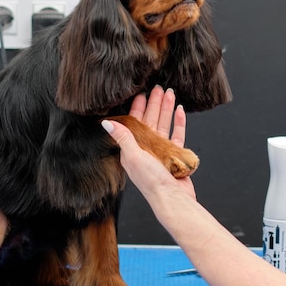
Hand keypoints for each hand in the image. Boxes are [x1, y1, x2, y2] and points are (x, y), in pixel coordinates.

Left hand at [102, 86, 196, 203]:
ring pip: (164, 124)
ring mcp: (161, 151)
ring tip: (170, 93)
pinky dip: (178, 122)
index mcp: (133, 149)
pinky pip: (177, 135)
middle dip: (154, 103)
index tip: (141, 92)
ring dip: (166, 109)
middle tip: (159, 87)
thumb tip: (106, 123)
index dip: (138, 107)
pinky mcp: (175, 155)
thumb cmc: (151, 181)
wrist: (172, 198)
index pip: (135, 122)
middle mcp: (146, 148)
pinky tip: (180, 111)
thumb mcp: (133, 156)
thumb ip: (122, 137)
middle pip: (151, 120)